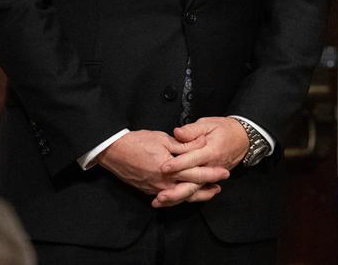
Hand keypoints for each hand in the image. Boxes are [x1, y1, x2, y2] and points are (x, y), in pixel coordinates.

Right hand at [96, 130, 224, 206]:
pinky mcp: (149, 190)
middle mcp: (163, 182)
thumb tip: (201, 144)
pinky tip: (186, 195)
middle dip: (207, 189)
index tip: (223, 172)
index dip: (211, 174)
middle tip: (220, 186)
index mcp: (169, 168)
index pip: (195, 173)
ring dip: (195, 196)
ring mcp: (155, 188)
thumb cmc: (138, 142)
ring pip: (180, 197)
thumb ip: (184, 145)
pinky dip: (180, 197)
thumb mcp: (164, 139)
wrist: (114, 152)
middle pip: (190, 189)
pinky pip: (168, 197)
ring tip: (208, 193)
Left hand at [153, 117, 248, 207]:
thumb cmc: (224, 130)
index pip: (193, 160)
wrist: (243, 139)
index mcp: (211, 151)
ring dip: (177, 197)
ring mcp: (210, 176)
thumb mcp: (209, 124)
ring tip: (160, 201)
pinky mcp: (208, 180)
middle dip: (176, 191)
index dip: (178, 164)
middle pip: (193, 182)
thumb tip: (177, 133)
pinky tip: (168, 202)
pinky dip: (182, 197)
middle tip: (160, 196)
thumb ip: (192, 130)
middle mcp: (211, 167)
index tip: (163, 168)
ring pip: (193, 190)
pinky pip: (195, 191)